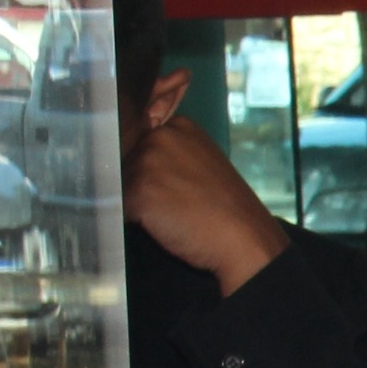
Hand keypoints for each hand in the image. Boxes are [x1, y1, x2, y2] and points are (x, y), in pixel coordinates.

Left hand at [124, 104, 290, 296]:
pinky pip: (121, 206)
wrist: (244, 240)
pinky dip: (137, 220)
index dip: (155, 166)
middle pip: (129, 159)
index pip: (145, 140)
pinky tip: (165, 224)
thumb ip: (174, 152)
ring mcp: (147, 163)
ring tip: (173, 213)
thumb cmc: (228, 209)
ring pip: (123, 183)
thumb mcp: (204, 164)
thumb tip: (144, 151)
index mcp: (180, 127)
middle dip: (144, 182)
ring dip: (140, 202)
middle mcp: (159, 137)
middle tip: (178, 202)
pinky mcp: (138, 191)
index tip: (177, 182)